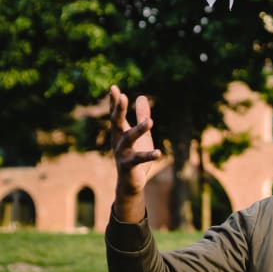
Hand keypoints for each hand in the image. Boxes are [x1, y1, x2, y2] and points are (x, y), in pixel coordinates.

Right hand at [108, 85, 159, 214]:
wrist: (129, 183)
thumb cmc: (134, 154)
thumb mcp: (140, 134)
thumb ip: (141, 116)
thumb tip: (141, 97)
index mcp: (120, 133)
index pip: (116, 114)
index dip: (114, 102)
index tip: (114, 88)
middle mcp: (118, 141)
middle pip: (117, 123)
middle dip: (119, 110)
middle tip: (123, 96)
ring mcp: (122, 154)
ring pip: (129, 140)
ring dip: (139, 130)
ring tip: (150, 121)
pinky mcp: (129, 166)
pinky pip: (139, 159)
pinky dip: (149, 155)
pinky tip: (158, 152)